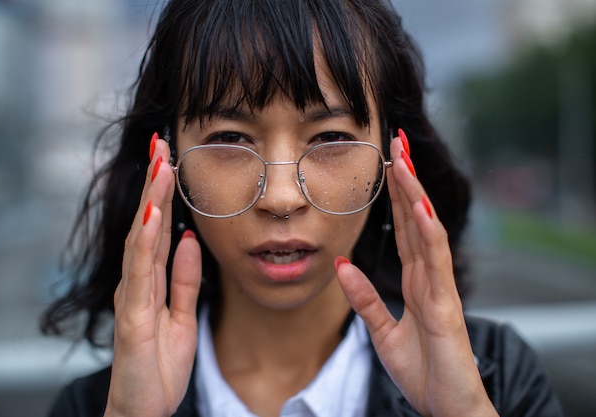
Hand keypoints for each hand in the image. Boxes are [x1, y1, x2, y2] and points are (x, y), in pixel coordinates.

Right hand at [105, 136, 201, 416]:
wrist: (144, 411)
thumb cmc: (159, 365)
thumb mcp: (182, 314)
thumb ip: (185, 279)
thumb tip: (192, 240)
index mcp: (151, 281)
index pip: (158, 228)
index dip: (164, 193)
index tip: (171, 158)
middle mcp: (138, 283)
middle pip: (146, 224)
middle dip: (154, 183)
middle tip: (162, 143)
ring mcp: (133, 298)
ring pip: (141, 240)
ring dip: (151, 199)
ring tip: (160, 163)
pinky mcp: (133, 319)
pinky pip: (142, 274)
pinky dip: (147, 241)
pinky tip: (155, 213)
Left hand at [336, 133, 497, 416]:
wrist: (447, 408)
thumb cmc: (423, 371)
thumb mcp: (382, 332)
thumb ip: (364, 298)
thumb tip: (342, 265)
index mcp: (416, 281)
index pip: (403, 229)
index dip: (395, 196)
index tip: (386, 163)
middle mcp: (429, 277)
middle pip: (415, 220)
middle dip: (406, 180)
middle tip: (396, 142)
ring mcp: (439, 288)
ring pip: (426, 232)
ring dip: (415, 194)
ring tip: (404, 161)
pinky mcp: (445, 307)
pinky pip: (435, 263)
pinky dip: (427, 232)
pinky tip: (418, 206)